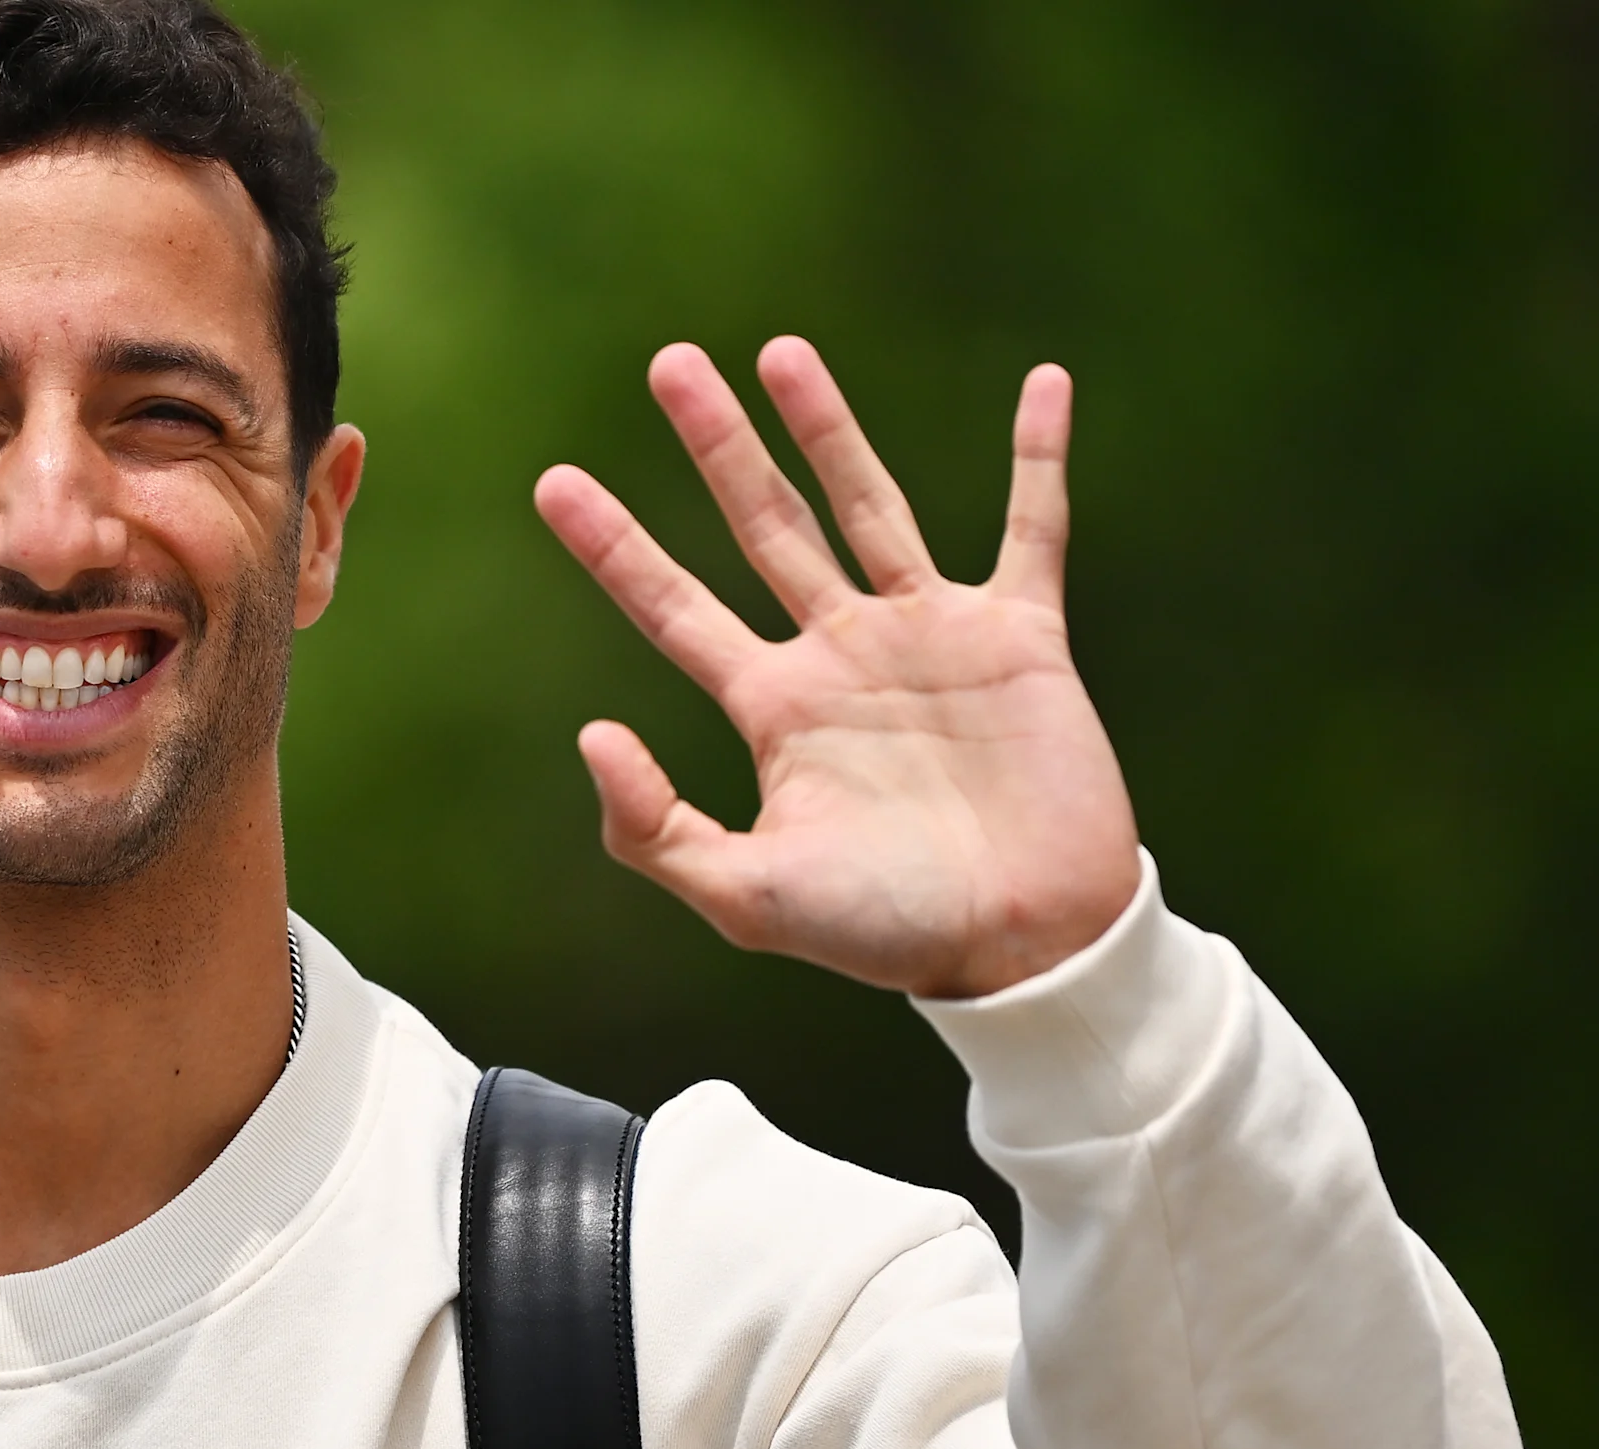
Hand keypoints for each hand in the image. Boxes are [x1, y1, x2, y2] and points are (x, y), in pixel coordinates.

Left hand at [535, 339, 1141, 999]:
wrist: (1025, 946)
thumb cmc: (889, 932)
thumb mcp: (749, 899)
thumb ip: (657, 833)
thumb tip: (591, 734)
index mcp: (775, 709)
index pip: (673, 608)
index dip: (615, 547)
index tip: (554, 481)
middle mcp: (841, 656)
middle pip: (763, 527)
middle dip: (716, 447)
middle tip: (670, 363)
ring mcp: (930, 636)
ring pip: (869, 505)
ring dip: (828, 428)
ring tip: (781, 352)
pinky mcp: (1020, 637)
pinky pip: (1032, 528)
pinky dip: (1038, 457)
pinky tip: (1044, 383)